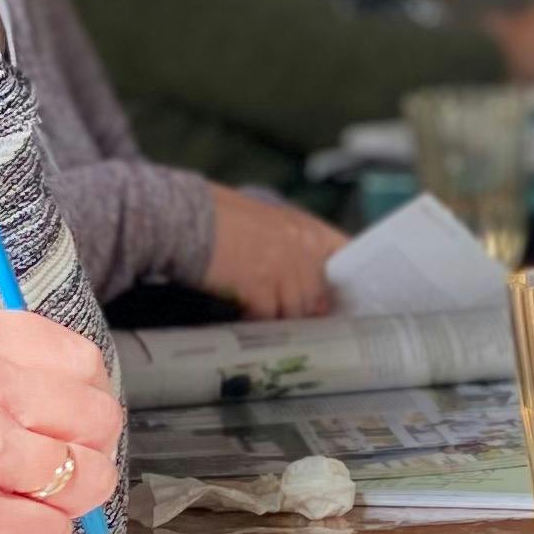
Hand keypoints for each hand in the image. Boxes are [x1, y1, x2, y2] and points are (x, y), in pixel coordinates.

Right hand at [0, 298, 122, 533]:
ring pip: (83, 476)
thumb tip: (60, 389)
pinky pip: (50, 531)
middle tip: (65, 469)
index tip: (75, 420)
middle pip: (92, 415)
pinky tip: (6, 530)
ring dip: (70, 499)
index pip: (74, 356)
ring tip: (33, 502)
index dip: (86, 396)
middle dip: (89, 450)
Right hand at [205, 184, 341, 316]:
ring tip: (255, 305)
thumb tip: (314, 294)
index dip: (339, 281)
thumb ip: (296, 251)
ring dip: (275, 313)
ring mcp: (283, 270)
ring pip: (293, 310)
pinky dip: (254, 317)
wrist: (188, 216)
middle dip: (300, 306)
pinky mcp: (260, 288)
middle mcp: (302, 250)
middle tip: (277, 306)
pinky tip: (241, 308)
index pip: (345, 256)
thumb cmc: (222, 216)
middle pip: (316, 295)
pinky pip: (267, 316)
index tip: (332, 296)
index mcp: (308, 230)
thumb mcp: (270, 223)